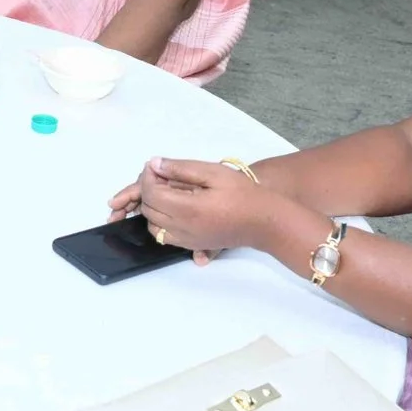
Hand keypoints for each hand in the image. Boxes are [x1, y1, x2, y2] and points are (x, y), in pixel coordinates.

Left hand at [130, 157, 269, 266]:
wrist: (263, 222)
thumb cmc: (242, 194)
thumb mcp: (213, 173)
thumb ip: (181, 169)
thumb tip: (155, 164)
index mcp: (187, 209)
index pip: (151, 194)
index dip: (148, 177)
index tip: (155, 166)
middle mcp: (183, 228)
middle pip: (149, 209)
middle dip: (149, 190)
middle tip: (163, 176)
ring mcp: (186, 240)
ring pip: (152, 226)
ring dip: (153, 207)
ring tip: (168, 191)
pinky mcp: (192, 246)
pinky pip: (164, 236)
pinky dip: (160, 222)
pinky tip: (174, 208)